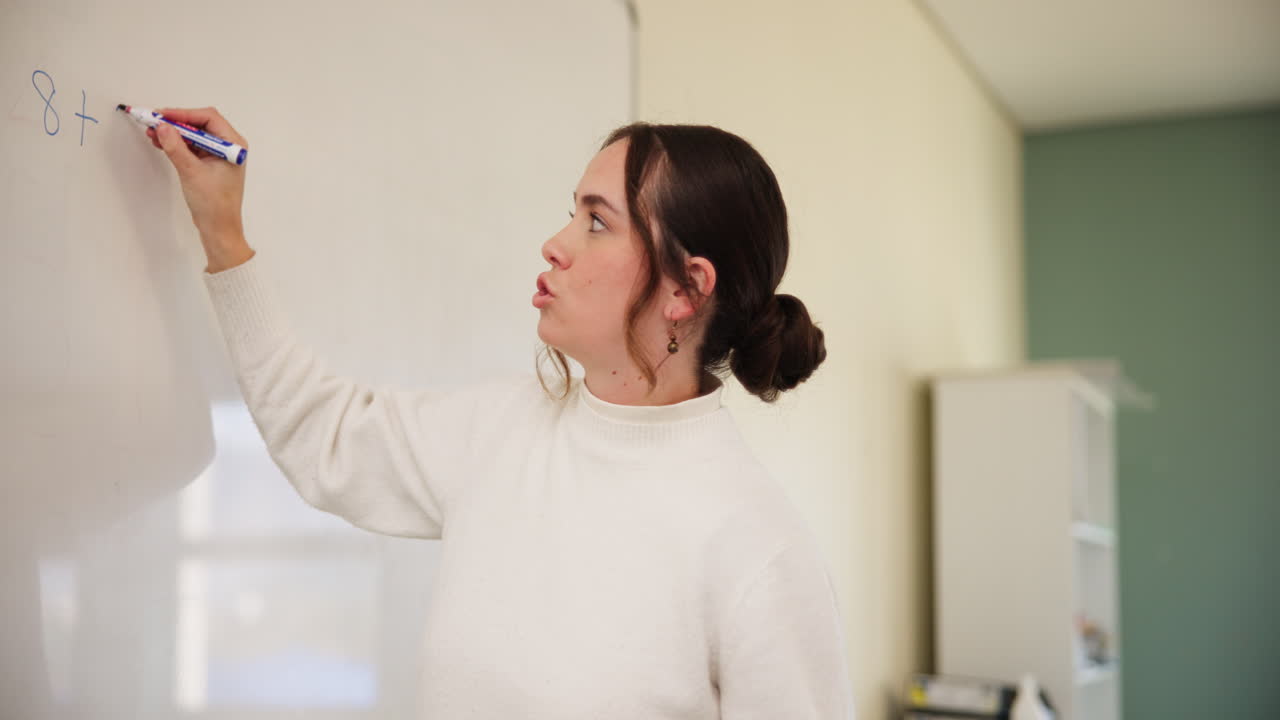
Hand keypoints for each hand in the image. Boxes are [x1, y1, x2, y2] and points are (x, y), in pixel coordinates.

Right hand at [148, 106, 248, 246]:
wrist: (218, 228)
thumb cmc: (213, 203)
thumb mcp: (191, 172)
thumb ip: (176, 147)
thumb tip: (162, 126)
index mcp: (233, 145)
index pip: (208, 118)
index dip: (183, 114)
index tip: (162, 115)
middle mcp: (229, 147)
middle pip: (200, 124)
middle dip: (176, 122)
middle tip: (154, 122)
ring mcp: (219, 155)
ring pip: (194, 135)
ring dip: (174, 133)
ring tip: (152, 133)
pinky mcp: (210, 164)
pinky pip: (192, 147)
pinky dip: (177, 144)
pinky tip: (161, 142)